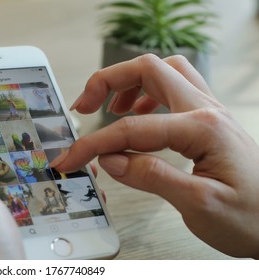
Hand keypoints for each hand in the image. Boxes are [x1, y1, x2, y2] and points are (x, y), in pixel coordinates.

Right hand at [50, 54, 258, 258]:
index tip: (72, 157)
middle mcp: (206, 110)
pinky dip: (147, 93)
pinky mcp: (207, 121)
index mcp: (203, 129)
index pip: (133, 128)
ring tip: (108, 107)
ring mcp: (209, 112)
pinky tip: (137, 113)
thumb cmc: (252, 218)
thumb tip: (111, 160)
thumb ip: (153, 177)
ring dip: (130, 82)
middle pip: (149, 69)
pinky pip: (175, 89)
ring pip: (164, 72)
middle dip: (108, 81)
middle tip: (83, 106)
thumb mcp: (200, 205)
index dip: (95, 142)